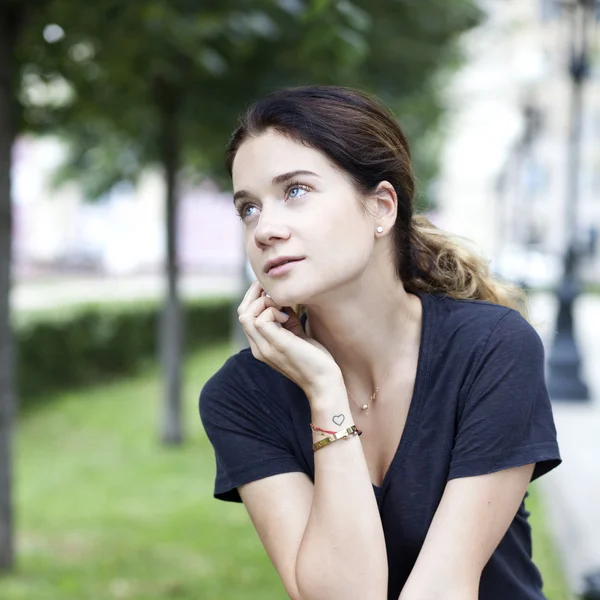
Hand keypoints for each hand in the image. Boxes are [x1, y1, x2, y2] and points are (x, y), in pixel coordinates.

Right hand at [237, 281, 342, 399]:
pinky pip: (261, 320)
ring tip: (282, 306)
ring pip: (246, 315)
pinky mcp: (276, 345)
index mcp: (261, 344)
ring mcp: (264, 348)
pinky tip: (288, 316)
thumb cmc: (315, 359)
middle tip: (275, 291)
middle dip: (256, 294)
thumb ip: (287, 319)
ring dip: (264, 302)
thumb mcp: (297, 334)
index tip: (274, 290)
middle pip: (241, 312)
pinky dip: (273, 311)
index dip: (256, 297)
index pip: (245, 315)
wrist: (324, 383)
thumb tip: (283, 299)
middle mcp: (258, 347)